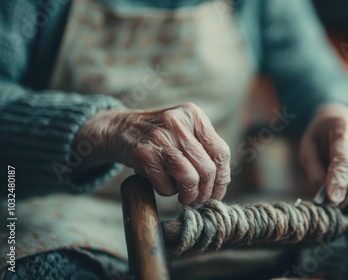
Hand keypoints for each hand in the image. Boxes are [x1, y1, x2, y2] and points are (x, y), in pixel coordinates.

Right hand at [76, 102, 230, 204]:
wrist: (120, 129)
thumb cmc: (160, 136)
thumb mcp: (184, 130)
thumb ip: (204, 149)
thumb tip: (221, 183)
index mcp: (193, 115)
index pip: (221, 152)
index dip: (222, 178)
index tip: (217, 192)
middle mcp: (178, 122)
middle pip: (207, 168)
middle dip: (206, 192)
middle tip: (199, 200)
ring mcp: (159, 137)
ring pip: (189, 178)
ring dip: (190, 196)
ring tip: (186, 199)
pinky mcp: (143, 153)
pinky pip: (166, 185)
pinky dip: (168, 192)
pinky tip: (165, 186)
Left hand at [299, 103, 347, 206]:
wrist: (340, 119)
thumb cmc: (320, 136)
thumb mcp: (307, 149)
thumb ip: (314, 171)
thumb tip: (325, 195)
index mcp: (342, 129)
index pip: (343, 158)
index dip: (339, 180)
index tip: (333, 198)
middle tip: (333, 200)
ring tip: (341, 187)